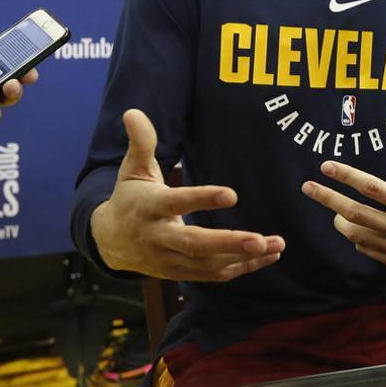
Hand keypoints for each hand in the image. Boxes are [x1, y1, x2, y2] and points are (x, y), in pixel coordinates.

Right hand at [90, 109, 284, 280]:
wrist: (109, 242)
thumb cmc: (130, 198)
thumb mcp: (132, 169)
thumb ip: (141, 143)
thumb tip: (133, 112)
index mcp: (149, 208)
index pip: (176, 202)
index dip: (202, 198)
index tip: (232, 194)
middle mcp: (159, 238)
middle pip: (194, 244)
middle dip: (229, 242)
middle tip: (260, 239)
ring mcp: (169, 260)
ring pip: (208, 264)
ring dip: (243, 257)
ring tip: (276, 245)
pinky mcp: (180, 273)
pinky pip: (213, 274)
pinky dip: (242, 268)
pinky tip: (269, 256)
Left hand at [302, 120, 385, 276]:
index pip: (371, 187)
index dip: (346, 175)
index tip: (326, 166)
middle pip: (353, 212)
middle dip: (327, 198)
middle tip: (308, 187)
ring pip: (354, 233)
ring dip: (339, 219)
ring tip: (334, 209)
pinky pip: (365, 248)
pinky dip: (356, 236)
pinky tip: (357, 227)